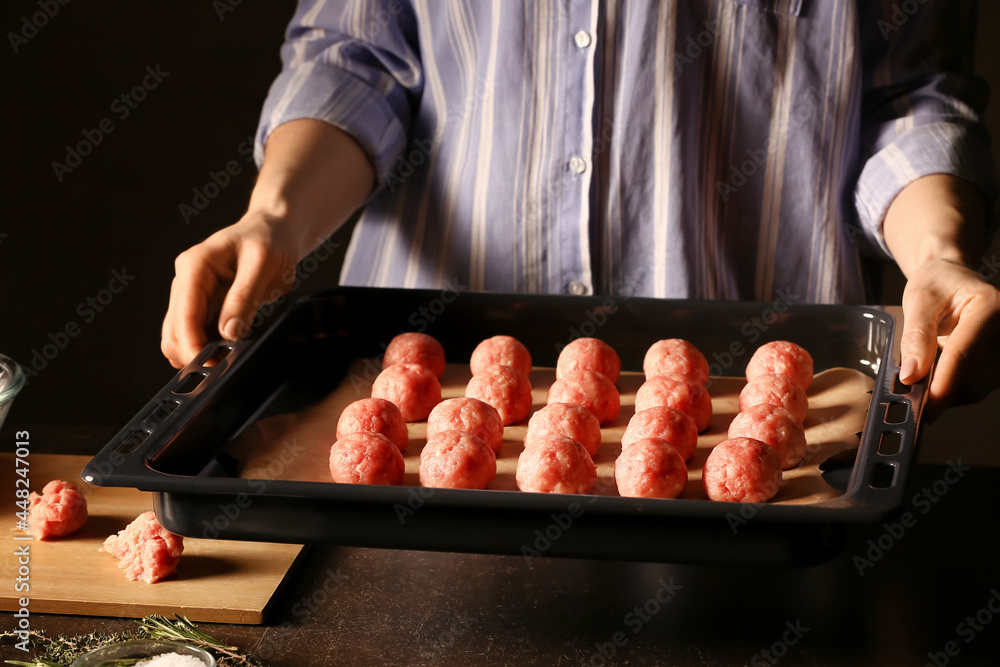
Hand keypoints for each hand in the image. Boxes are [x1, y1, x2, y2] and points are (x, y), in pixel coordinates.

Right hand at [161, 214, 299, 368]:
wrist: (274, 230)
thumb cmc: (269, 240)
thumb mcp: (264, 263)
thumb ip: (245, 296)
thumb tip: (228, 332)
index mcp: (196, 265)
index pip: (183, 314)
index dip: (193, 344)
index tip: (211, 365)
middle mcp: (187, 280)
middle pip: (174, 330)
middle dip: (194, 353)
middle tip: (222, 367)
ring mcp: (192, 294)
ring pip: (179, 336)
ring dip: (198, 352)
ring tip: (226, 361)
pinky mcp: (203, 305)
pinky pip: (196, 333)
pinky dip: (206, 347)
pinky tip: (226, 352)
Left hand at [898, 258, 999, 418]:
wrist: (951, 278)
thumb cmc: (936, 284)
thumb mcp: (919, 301)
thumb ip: (916, 337)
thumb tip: (912, 375)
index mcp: (990, 307)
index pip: (964, 353)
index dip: (944, 383)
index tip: (926, 406)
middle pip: (975, 376)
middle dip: (943, 392)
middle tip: (912, 401)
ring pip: (978, 386)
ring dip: (948, 393)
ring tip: (921, 385)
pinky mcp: (999, 360)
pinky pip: (977, 384)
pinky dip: (954, 388)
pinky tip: (936, 380)